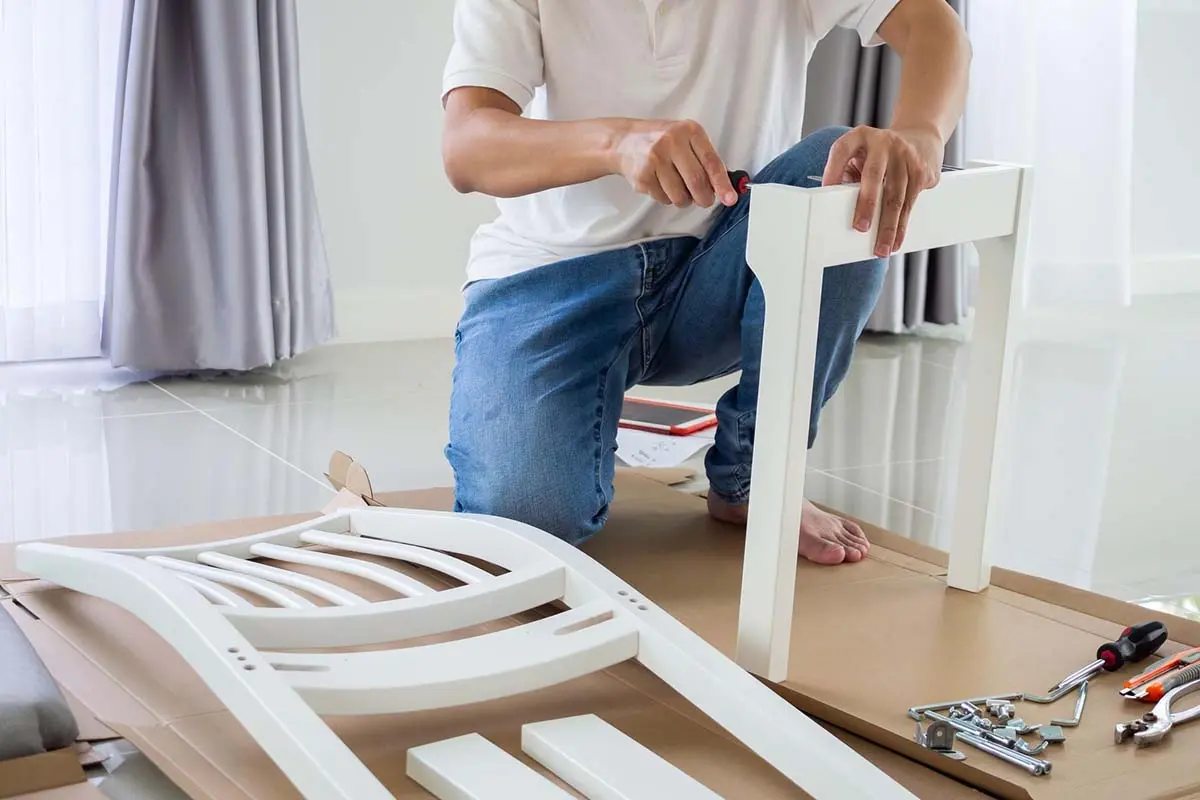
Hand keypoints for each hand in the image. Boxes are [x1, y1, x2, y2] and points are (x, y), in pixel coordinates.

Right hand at [612, 119, 738, 208]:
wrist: (624, 141)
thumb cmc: (661, 142)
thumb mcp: (686, 140)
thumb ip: (705, 160)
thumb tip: (723, 188)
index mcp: (689, 131)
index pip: (711, 162)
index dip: (722, 184)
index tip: (730, 198)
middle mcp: (672, 141)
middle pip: (697, 182)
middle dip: (704, 198)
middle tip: (704, 200)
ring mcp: (655, 158)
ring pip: (680, 196)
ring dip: (684, 200)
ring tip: (678, 188)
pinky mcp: (643, 175)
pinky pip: (664, 199)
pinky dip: (666, 198)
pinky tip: (661, 184)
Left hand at [821, 125, 943, 256]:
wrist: (921, 138)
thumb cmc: (880, 155)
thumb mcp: (861, 156)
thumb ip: (848, 176)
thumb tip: (837, 212)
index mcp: (860, 137)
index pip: (842, 150)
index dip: (832, 170)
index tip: (825, 191)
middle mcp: (883, 142)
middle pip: (874, 176)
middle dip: (867, 204)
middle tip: (860, 228)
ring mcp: (905, 155)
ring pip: (896, 196)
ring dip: (888, 226)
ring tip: (881, 248)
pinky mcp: (921, 170)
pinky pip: (910, 203)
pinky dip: (902, 225)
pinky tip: (896, 239)